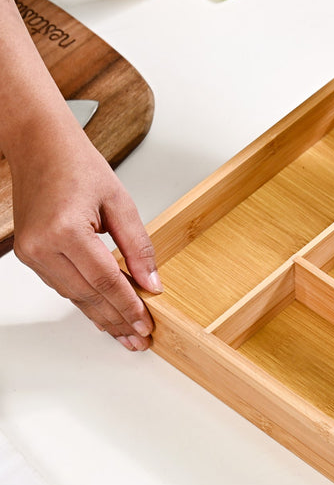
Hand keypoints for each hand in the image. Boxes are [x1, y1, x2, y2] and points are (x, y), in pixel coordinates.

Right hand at [11, 117, 160, 350]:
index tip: (147, 325)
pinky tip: (104, 313)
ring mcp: (32, 253)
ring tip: (126, 333)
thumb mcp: (120, 203)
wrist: (39, 145)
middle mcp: (42, 246)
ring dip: (102, 316)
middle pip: (89, 296)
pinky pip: (63, 286)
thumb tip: (152, 283)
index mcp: (66, 231)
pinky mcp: (30, 255)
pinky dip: (86, 301)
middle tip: (140, 338)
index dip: (129, 307)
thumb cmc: (76, 165)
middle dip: (117, 320)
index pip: (106, 282)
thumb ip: (138, 247)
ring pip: (74, 297)